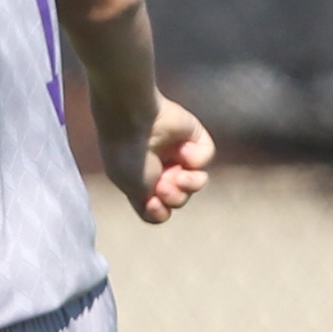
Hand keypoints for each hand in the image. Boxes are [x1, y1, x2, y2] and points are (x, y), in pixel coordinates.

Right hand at [101, 96, 214, 223]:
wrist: (132, 119)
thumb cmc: (126, 156)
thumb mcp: (132, 191)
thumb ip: (151, 208)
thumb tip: (167, 208)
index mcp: (141, 180)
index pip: (159, 209)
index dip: (158, 212)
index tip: (151, 202)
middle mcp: (160, 167)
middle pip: (179, 198)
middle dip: (174, 197)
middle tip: (161, 185)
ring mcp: (178, 153)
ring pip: (197, 182)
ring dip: (189, 185)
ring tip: (177, 175)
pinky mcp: (194, 137)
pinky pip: (205, 157)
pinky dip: (197, 159)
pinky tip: (183, 150)